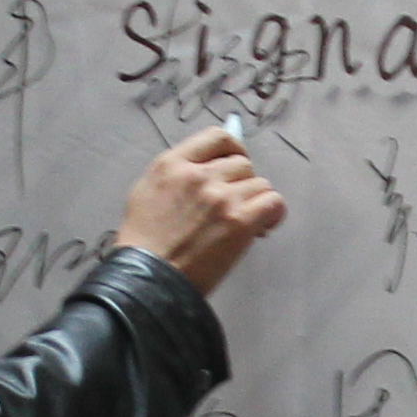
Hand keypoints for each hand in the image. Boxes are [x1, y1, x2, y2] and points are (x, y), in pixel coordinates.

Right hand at [115, 126, 286, 291]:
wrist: (147, 280)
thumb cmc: (143, 244)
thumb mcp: (146, 192)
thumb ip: (177, 174)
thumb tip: (209, 166)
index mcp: (172, 164)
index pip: (217, 137)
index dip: (233, 149)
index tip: (235, 166)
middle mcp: (198, 175)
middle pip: (242, 163)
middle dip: (242, 184)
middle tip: (236, 206)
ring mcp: (220, 197)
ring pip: (260, 183)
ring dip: (256, 202)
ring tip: (246, 223)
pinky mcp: (239, 222)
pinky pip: (273, 202)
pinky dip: (272, 214)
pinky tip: (262, 228)